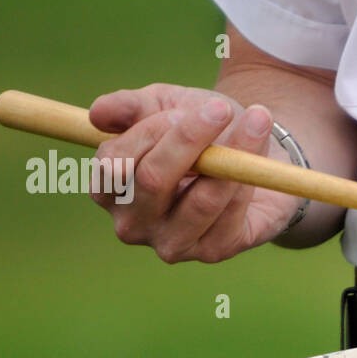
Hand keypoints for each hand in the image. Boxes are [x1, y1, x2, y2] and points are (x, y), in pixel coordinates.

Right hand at [88, 83, 302, 262]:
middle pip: (153, 180)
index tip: (184, 107)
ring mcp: (171, 243)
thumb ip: (131, 106)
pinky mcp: (212, 252)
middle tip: (222, 108)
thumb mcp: (164, 106)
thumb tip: (98, 113)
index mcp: (109, 189)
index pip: (115, 161)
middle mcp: (133, 224)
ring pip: (200, 202)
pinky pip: (231, 215)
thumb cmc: (201, 134)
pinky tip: (258, 159)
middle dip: (189, 139)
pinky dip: (247, 181)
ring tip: (257, 120)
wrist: (251, 159)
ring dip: (231, 157)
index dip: (151, 130)